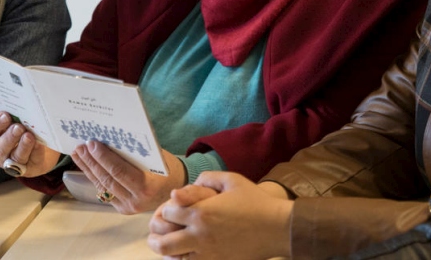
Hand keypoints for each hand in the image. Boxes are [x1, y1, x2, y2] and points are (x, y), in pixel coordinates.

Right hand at [0, 112, 61, 177]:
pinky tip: (39, 144)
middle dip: (9, 136)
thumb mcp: (15, 121)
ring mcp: (11, 163)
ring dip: (22, 146)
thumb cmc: (22, 130)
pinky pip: (32, 161)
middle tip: (18, 127)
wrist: (39, 149)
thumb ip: (15, 114)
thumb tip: (22, 101)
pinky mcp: (28, 169)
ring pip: (15, 157)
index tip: (5, 115)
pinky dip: (36, 152)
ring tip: (29, 136)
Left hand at [72, 142, 185, 213]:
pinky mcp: (123, 208)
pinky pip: (105, 192)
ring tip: (78, 154)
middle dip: (91, 161)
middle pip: (108, 178)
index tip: (91, 143)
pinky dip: (94, 178)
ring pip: (103, 186)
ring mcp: (129, 206)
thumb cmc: (166, 168)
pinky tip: (87, 166)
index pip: (119, 170)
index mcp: (146, 186)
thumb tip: (110, 138)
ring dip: (88, 168)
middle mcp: (136, 200)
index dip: (103, 157)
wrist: (176, 188)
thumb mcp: (155, 158)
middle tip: (81, 146)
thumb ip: (134, 153)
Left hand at [147, 172, 292, 259]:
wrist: (276, 227)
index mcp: (201, 212)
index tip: (170, 210)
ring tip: (164, 247)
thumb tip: (186, 187)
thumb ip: (207, 178)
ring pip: (175, 259)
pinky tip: (182, 256)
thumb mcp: (232, 180)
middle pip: (164, 242)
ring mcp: (208, 253)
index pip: (168, 213)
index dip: (166, 210)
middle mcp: (200, 235)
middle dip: (155, 237)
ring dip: (167, 252)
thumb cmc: (255, 201)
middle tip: (154, 235)